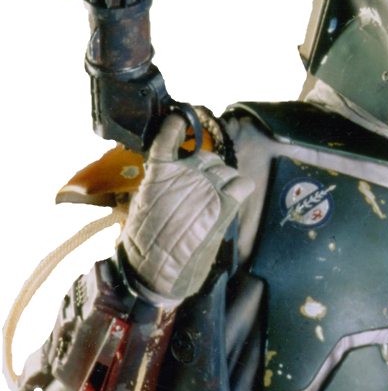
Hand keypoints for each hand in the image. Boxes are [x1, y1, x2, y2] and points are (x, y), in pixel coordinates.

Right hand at [121, 114, 252, 301]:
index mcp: (160, 171)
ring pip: (226, 169)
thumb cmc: (143, 242)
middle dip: (204, 168)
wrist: (156, 270)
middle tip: (198, 187)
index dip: (175, 125)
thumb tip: (171, 174)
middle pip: (206, 157)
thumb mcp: (142, 203)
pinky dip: (240, 187)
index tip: (177, 120)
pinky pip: (242, 184)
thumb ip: (158, 183)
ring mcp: (207, 188)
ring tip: (214, 196)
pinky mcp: (224, 206)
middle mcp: (186, 174)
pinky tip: (233, 195)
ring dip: (223, 179)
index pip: (169, 135)